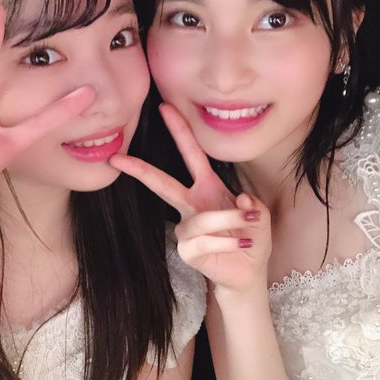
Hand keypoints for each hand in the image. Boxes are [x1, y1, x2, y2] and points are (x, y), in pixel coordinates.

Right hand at [110, 103, 270, 295]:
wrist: (249, 271)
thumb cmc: (250, 236)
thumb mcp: (259, 212)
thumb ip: (251, 202)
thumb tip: (239, 200)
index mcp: (208, 188)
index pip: (191, 155)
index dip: (180, 131)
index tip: (165, 108)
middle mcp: (192, 205)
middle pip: (163, 184)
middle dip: (142, 170)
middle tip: (120, 158)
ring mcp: (186, 229)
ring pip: (201, 219)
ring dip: (229, 219)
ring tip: (249, 224)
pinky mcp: (187, 251)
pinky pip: (206, 242)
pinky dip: (228, 242)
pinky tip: (242, 245)